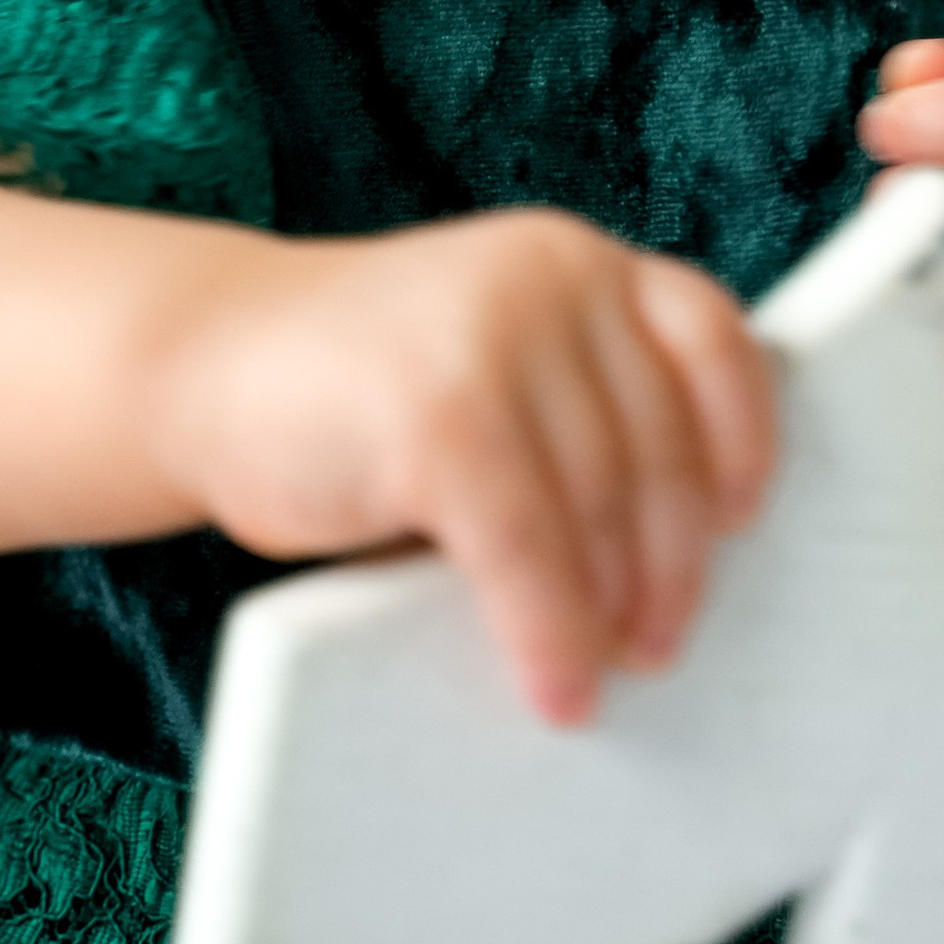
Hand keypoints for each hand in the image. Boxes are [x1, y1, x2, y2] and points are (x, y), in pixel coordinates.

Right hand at [147, 212, 775, 730]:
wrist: (200, 367)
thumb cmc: (355, 391)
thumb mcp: (490, 360)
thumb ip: (575, 406)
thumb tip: (673, 556)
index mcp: (573, 258)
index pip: (708, 336)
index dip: (739, 436)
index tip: (743, 520)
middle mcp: (548, 275)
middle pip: (658, 444)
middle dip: (669, 561)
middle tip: (657, 642)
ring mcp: (490, 336)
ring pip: (598, 505)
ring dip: (608, 612)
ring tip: (599, 673)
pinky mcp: (437, 412)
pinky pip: (527, 550)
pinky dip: (547, 632)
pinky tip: (552, 685)